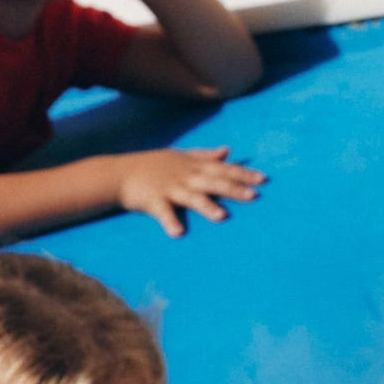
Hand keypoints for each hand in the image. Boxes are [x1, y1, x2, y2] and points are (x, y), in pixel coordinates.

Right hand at [114, 144, 264, 233]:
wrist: (119, 173)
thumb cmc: (153, 165)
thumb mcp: (181, 156)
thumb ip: (206, 155)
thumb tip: (228, 150)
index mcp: (193, 166)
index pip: (223, 168)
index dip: (243, 173)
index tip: (264, 179)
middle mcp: (185, 176)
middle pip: (213, 182)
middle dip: (233, 188)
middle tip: (254, 196)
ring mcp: (169, 187)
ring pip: (191, 197)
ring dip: (206, 206)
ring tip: (222, 216)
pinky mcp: (153, 200)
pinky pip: (163, 213)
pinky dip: (170, 222)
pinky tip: (178, 233)